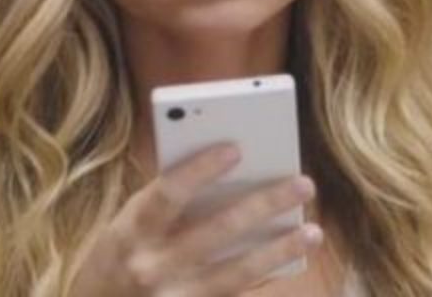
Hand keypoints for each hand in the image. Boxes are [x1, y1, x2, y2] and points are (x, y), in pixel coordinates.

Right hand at [70, 143, 322, 295]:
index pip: (168, 193)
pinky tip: (290, 261)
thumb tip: (230, 174)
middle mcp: (150, 266)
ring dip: (279, 250)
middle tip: (303, 183)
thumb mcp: (127, 226)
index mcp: (130, 231)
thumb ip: (167, 203)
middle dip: (264, 204)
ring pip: (237, 271)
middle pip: (217, 230)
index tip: (236, 148)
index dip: (200, 170)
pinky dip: (264, 276)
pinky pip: (236, 295)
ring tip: (313, 231)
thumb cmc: (119, 256)